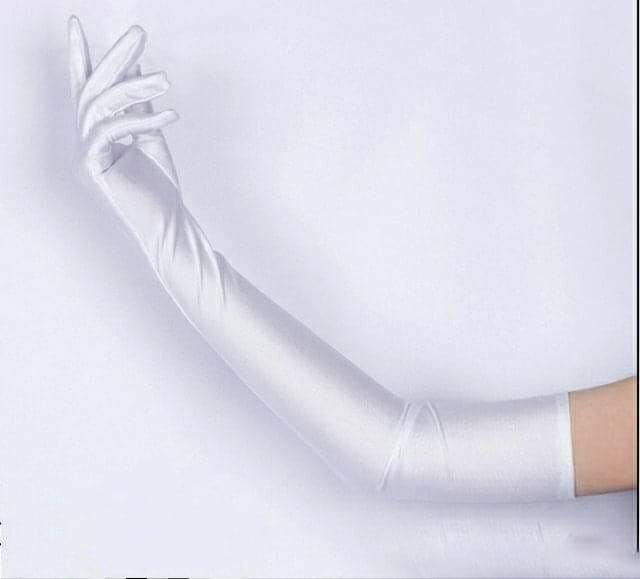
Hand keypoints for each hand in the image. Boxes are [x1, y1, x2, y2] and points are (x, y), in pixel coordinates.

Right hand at [68, 15, 181, 242]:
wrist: (167, 221)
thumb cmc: (160, 183)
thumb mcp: (151, 134)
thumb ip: (140, 104)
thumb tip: (138, 67)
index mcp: (100, 129)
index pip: (87, 86)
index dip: (79, 55)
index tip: (75, 22)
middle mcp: (89, 137)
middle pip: (94, 88)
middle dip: (115, 57)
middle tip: (138, 32)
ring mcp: (89, 152)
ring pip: (102, 105)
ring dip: (135, 87)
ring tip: (165, 79)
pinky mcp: (96, 166)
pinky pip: (112, 130)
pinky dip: (141, 120)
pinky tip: (169, 115)